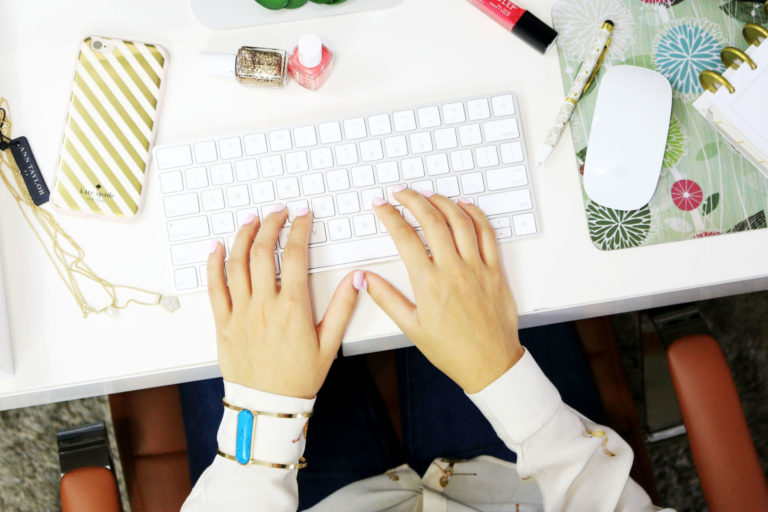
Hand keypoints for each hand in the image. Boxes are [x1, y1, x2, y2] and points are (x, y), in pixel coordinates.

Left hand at [207, 206, 362, 398]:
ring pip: (236, 263)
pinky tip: (217, 248)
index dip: (299, 230)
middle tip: (278, 212)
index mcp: (292, 307)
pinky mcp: (223, 322)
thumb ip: (343, 307)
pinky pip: (215, 287)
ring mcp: (240, 312)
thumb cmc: (299, 377)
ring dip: (243, 236)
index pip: (295, 255)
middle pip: (262, 251)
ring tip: (251, 220)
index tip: (303, 216)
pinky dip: (213, 264)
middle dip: (271, 225)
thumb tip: (357, 278)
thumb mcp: (329, 344)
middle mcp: (264, 305)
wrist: (267, 406)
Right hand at [367, 189, 523, 392]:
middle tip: (401, 191)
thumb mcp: (411, 327)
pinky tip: (464, 206)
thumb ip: (386, 298)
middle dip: (413, 199)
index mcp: (429, 284)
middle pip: (431, 221)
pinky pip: (487, 234)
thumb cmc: (451, 350)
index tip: (381, 205)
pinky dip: (475, 215)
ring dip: (442, 201)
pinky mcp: (495, 270)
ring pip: (460, 221)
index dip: (390, 216)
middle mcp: (453, 270)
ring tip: (428, 194)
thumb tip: (364, 279)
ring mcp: (477, 268)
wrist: (489, 364)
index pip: (404, 237)